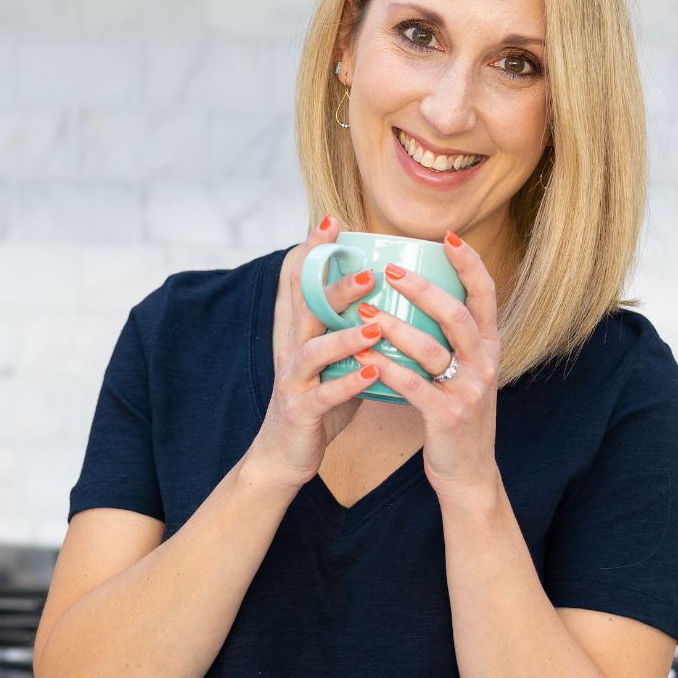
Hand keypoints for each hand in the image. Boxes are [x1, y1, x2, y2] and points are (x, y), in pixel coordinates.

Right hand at [246, 216, 384, 489]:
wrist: (285, 457)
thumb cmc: (320, 407)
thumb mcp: (336, 363)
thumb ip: (354, 334)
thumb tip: (391, 301)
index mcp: (303, 336)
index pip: (303, 285)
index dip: (313, 253)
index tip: (332, 221)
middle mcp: (293, 352)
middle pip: (308, 310)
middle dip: (336, 287)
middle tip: (371, 271)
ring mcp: (293, 382)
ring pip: (313, 351)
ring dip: (343, 336)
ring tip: (374, 324)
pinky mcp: (298, 412)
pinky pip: (323, 395)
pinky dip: (347, 384)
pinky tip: (372, 373)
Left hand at [359, 232, 501, 501]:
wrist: (469, 475)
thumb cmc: (455, 417)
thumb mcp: (465, 373)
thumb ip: (452, 340)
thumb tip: (423, 297)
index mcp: (488, 348)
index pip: (487, 295)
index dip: (470, 264)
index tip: (449, 237)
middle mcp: (484, 364)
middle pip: (457, 314)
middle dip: (422, 288)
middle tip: (388, 270)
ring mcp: (469, 390)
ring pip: (432, 348)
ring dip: (395, 326)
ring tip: (364, 312)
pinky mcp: (448, 416)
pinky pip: (414, 385)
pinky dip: (388, 368)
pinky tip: (365, 356)